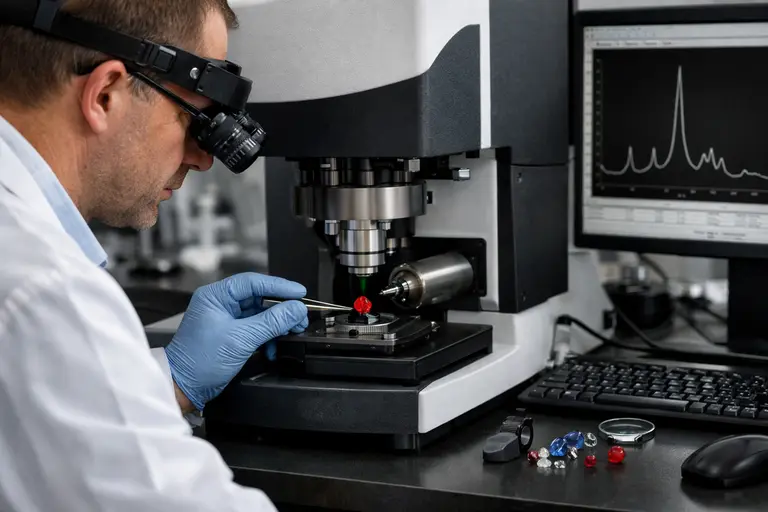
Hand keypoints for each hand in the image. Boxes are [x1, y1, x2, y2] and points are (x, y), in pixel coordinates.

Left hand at [164, 273, 308, 410]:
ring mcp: (226, 319)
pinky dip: (269, 337)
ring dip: (278, 324)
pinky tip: (274, 347)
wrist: (184, 387)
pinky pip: (257, 328)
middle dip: (282, 308)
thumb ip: (272, 322)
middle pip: (260, 297)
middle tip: (300, 316)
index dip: (279, 286)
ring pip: (261, 314)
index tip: (299, 293)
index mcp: (216, 296)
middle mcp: (221, 303)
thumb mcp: (241, 338)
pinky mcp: (232, 334)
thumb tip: (296, 309)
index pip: (253, 282)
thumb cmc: (199, 361)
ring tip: (292, 331)